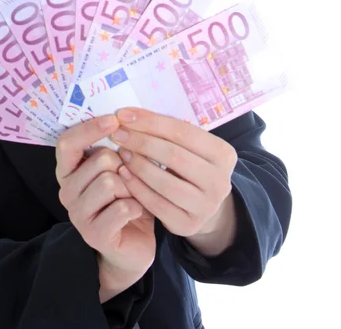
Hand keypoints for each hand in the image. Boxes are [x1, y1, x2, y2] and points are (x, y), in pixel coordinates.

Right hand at [55, 115, 155, 294]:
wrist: (133, 244)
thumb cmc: (126, 198)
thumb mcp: (118, 167)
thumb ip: (113, 146)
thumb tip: (122, 118)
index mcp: (68, 170)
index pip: (67, 142)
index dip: (90, 128)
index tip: (115, 120)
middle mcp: (67, 190)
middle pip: (99, 159)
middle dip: (124, 165)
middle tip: (129, 179)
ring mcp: (77, 214)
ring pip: (110, 182)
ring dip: (131, 188)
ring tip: (132, 196)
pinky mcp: (93, 234)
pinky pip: (122, 208)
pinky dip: (136, 207)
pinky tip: (136, 213)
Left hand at [110, 108, 237, 241]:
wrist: (202, 204)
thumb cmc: (188, 164)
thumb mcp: (187, 146)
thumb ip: (165, 132)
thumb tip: (128, 115)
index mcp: (223, 153)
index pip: (182, 131)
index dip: (150, 122)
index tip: (123, 115)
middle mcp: (220, 181)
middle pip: (173, 155)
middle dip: (140, 142)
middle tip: (117, 134)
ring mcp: (206, 206)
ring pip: (164, 182)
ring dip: (137, 164)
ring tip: (121, 152)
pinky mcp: (188, 225)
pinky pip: (156, 204)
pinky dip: (136, 187)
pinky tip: (123, 174)